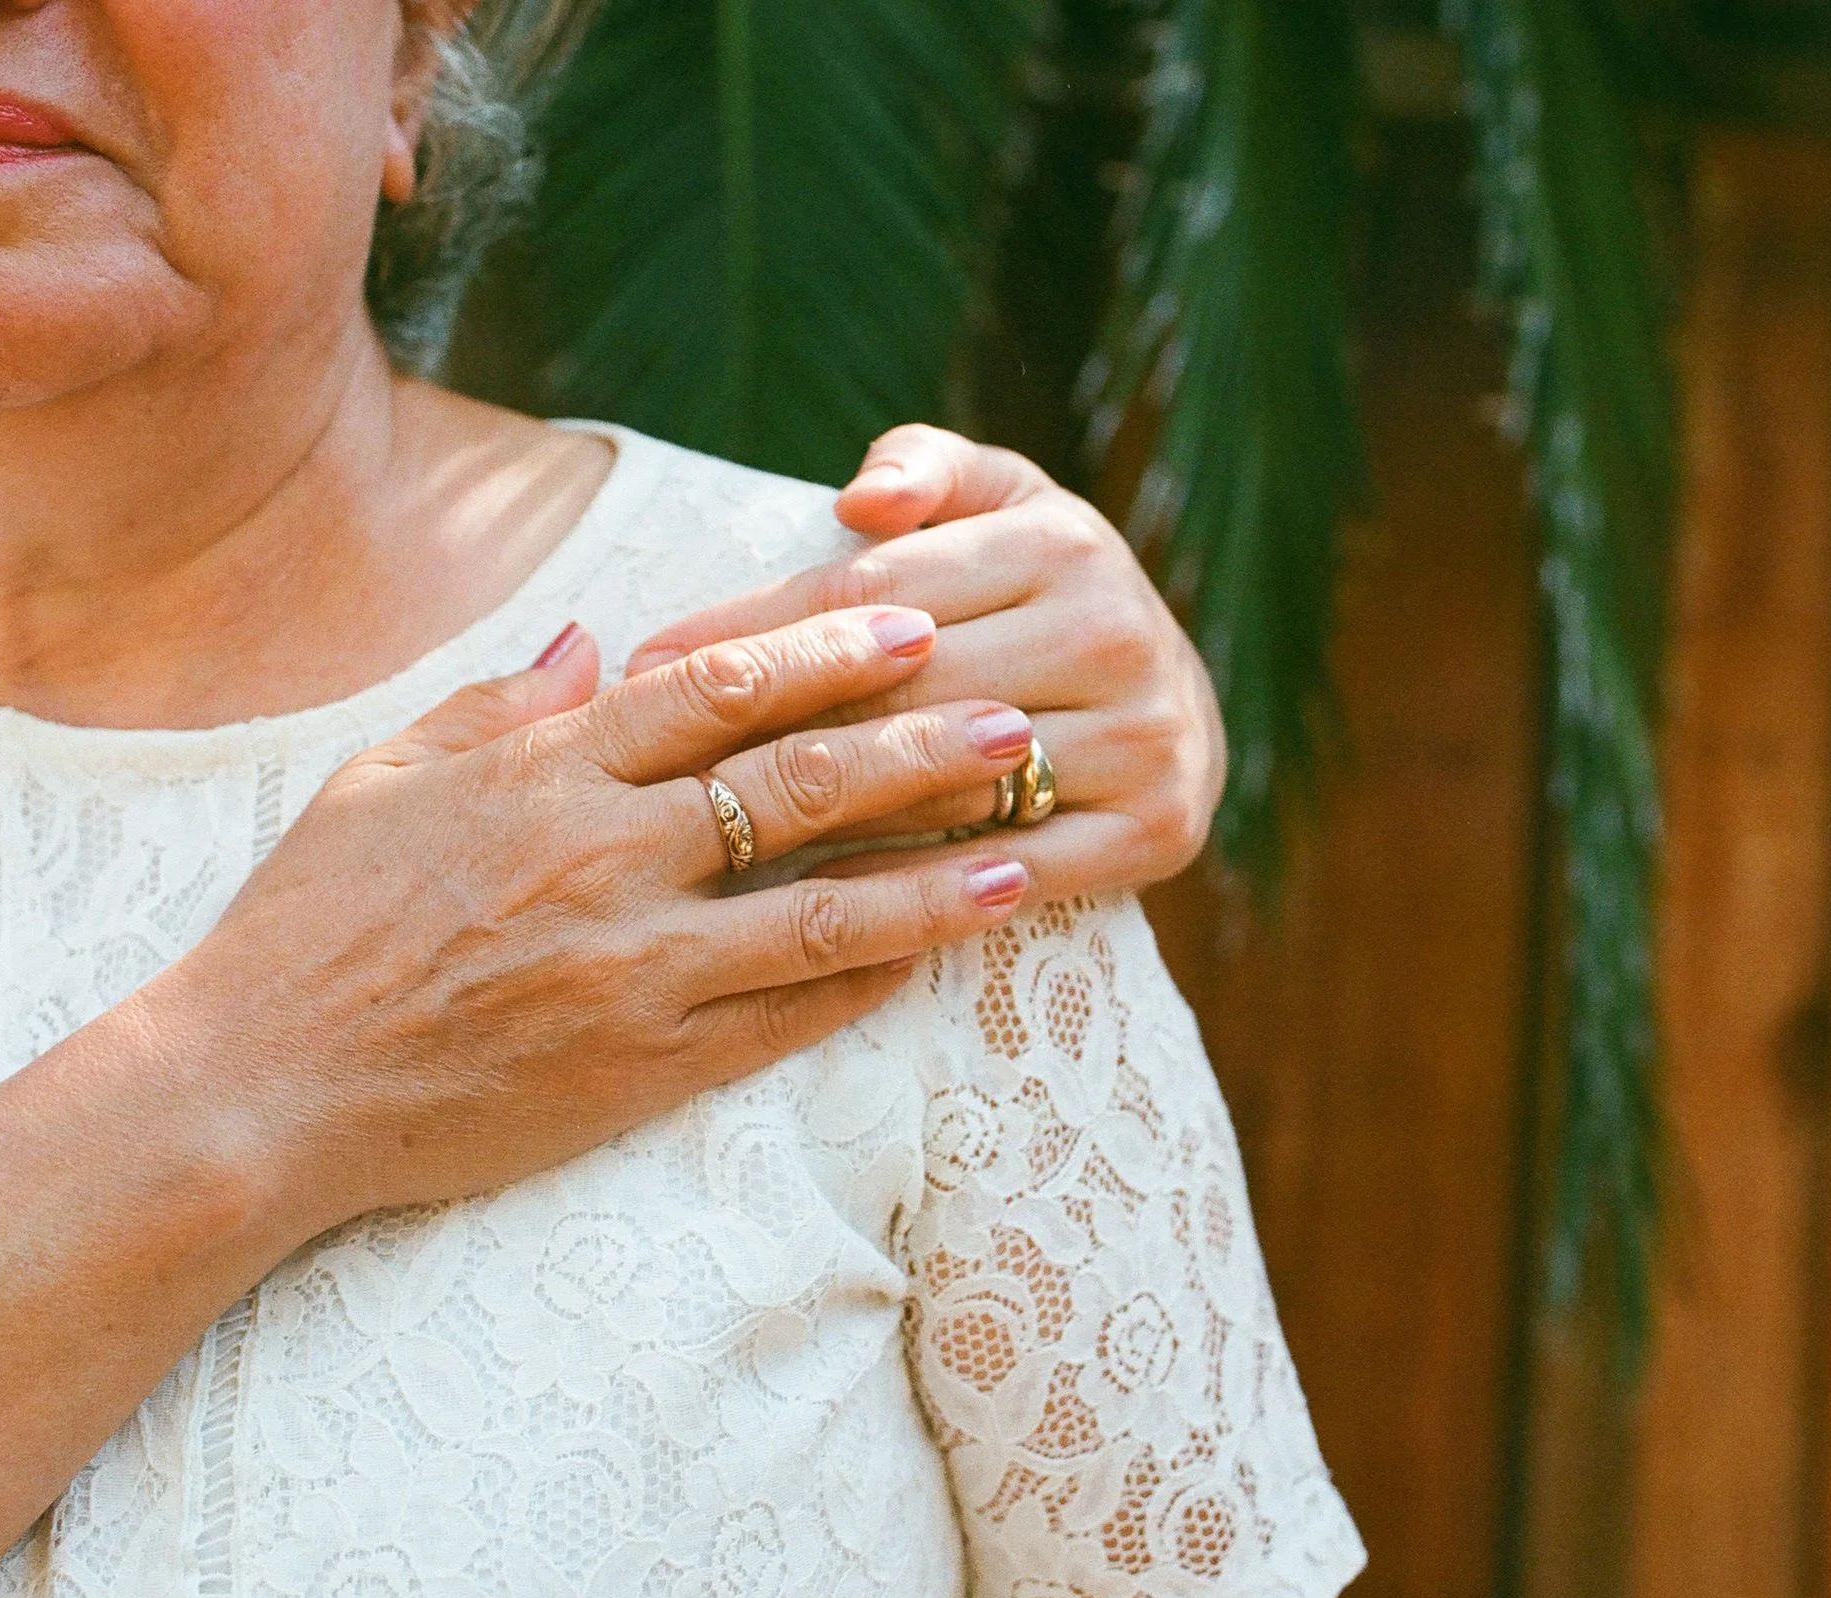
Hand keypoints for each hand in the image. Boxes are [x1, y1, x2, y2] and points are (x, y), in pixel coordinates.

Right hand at [161, 607, 1039, 1227]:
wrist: (261, 1087)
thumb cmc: (306, 924)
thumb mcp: (380, 780)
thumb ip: (494, 708)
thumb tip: (586, 646)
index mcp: (542, 774)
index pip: (717, 689)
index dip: (825, 650)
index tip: (909, 624)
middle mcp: (602, 861)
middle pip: (797, 785)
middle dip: (919, 745)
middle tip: (1013, 716)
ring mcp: (630, 970)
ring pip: (818, 910)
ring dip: (933, 875)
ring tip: (1024, 847)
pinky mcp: (638, 1067)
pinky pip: (781, 1020)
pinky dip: (862, 983)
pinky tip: (930, 957)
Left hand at [625, 426, 1225, 899]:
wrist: (1176, 708)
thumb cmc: (1037, 597)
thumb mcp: (995, 504)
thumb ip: (926, 467)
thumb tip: (861, 497)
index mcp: (1064, 542)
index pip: (873, 589)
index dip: (755, 627)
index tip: (654, 663)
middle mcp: (1116, 633)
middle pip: (902, 692)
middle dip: (770, 727)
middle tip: (658, 762)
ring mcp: (1145, 737)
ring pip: (945, 785)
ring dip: (825, 816)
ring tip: (714, 833)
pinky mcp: (1158, 831)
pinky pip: (1005, 869)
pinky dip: (911, 887)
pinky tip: (818, 897)